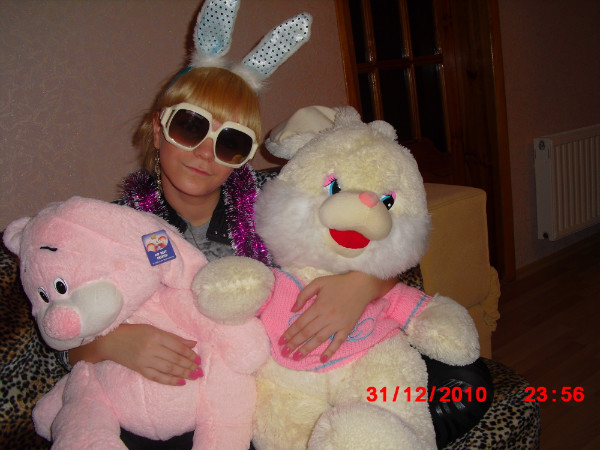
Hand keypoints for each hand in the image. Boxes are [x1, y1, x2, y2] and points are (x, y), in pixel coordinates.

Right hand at [68, 324, 201, 385]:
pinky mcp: (140, 369)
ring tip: (194, 376)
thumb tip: (193, 344)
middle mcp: (151, 348)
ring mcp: (145, 360)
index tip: (199, 359)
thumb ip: (173, 338)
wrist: (110, 341)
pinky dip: (170, 380)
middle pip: (175, 359)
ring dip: (183, 373)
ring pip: (168, 369)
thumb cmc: (134, 332)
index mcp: (156, 336)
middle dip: (189, 365)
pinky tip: (180, 382)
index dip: (190, 354)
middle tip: (200, 371)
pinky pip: (157, 377)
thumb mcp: (154, 330)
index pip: (178, 347)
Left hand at [279, 272, 396, 361]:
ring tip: (296, 357)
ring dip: (307, 349)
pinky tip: (322, 359)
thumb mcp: (318, 282)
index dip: (290, 333)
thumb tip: (292, 310)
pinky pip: (338, 342)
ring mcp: (337, 324)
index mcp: (318, 306)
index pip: (300, 323)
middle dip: (294, 344)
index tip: (281, 341)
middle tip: (284, 352)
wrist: (361, 285)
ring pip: (319, 339)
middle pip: (307, 333)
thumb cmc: (338, 283)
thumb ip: (303, 295)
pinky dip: (330, 351)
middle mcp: (326, 317)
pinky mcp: (347, 328)